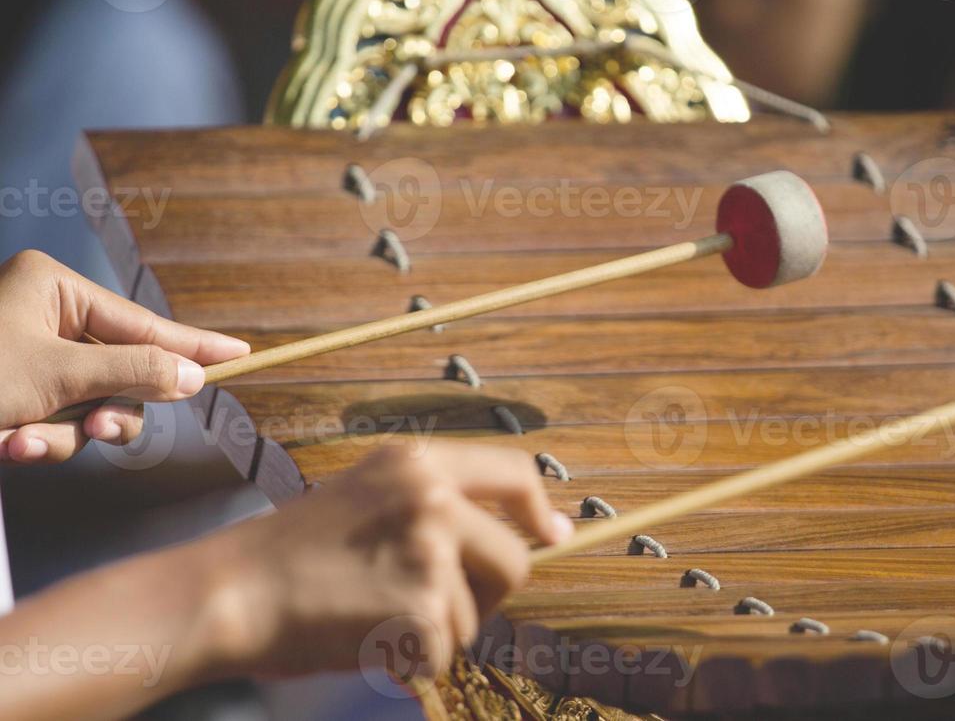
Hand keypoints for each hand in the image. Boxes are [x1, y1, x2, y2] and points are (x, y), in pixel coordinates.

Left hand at [0, 249, 249, 463]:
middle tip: (100, 427)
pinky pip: (57, 424)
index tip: (240, 353)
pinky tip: (5, 444)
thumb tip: (192, 375)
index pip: (142, 323)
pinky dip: (36, 441)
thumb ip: (133, 372)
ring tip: (20, 441)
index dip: (193, 345)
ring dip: (62, 435)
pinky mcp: (17, 398)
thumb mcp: (56, 374)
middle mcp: (45, 319)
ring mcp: (30, 361)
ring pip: (90, 407)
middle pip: (119, 372)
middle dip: (103, 410)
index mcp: (53, 289)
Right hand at [199, 442, 573, 681]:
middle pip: (514, 560)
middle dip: (487, 595)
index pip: (515, 474)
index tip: (555, 535)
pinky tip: (367, 638)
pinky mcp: (423, 608)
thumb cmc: (291, 552)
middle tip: (433, 608)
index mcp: (420, 462)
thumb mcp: (367, 493)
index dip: (540, 511)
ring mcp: (432, 552)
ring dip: (437, 631)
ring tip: (373, 615)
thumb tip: (519, 535)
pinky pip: (445, 652)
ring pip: (477, 615)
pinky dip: (413, 660)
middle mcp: (435, 498)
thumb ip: (434, 502)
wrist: (230, 591)